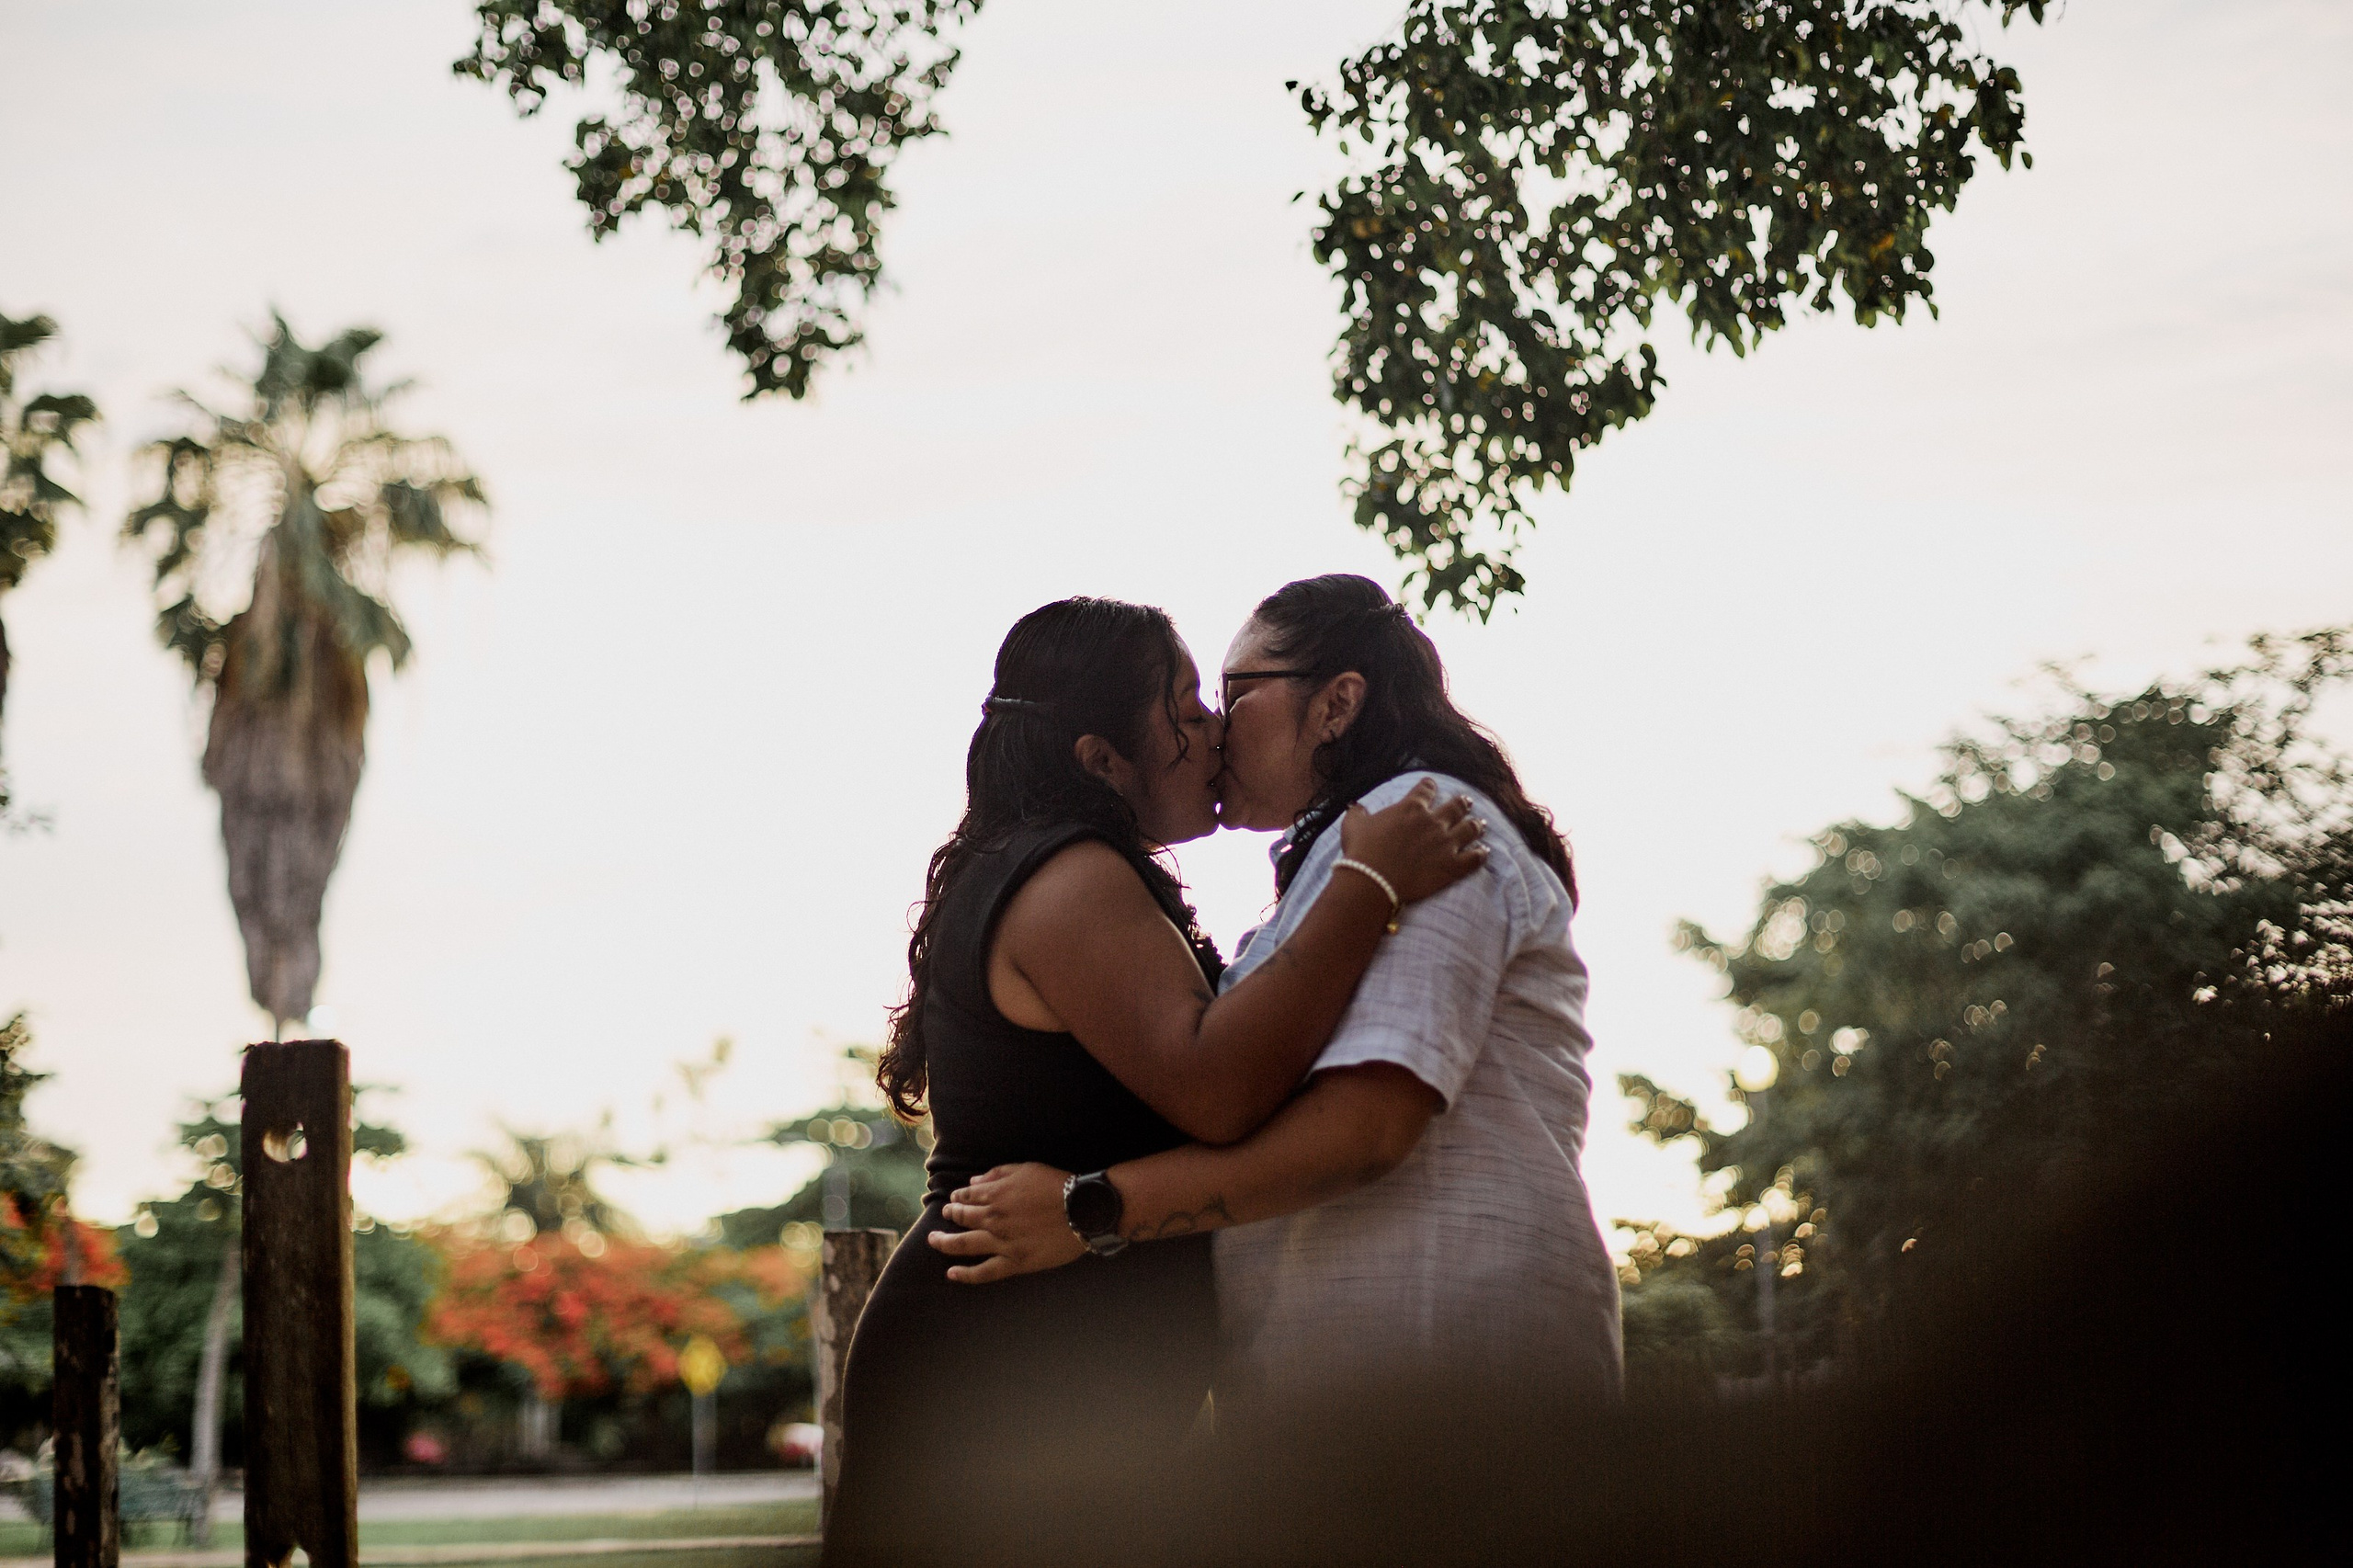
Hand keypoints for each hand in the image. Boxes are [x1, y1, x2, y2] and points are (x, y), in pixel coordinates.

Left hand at [928, 1163, 1086, 1282]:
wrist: (1083, 1210)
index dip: (958, 1198)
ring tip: (934, 1240)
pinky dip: (965, 1274)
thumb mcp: (1027, 1169)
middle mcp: (993, 1218)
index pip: (967, 1196)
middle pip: (962, 1218)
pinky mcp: (1015, 1262)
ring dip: (945, 1242)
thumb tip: (973, 1183)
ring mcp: (1002, 1242)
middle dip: (950, 1216)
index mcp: (995, 1194)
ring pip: (964, 1244)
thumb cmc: (1057, 1185)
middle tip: (945, 1216)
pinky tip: (952, 1273)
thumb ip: (997, 1174)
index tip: (955, 1199)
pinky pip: (985, 1272)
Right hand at [1338, 777, 1489, 904]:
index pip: (1426, 789)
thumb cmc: (1362, 851)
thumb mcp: (1353, 825)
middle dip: (1463, 803)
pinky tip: (1485, 852)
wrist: (1373, 880)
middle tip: (1467, 802)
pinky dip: (1481, 854)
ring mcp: (1445, 844)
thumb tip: (1355, 806)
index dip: (1430, 786)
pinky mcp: (1451, 866)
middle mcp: (1433, 822)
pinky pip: (1473, 858)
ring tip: (1482, 823)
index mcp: (1411, 808)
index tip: (1431, 785)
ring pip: (1469, 829)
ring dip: (1477, 825)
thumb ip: (1357, 812)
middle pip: (1456, 807)